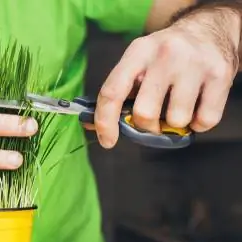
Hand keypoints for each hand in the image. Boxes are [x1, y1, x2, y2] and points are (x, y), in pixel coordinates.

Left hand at [93, 9, 240, 147]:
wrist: (208, 30)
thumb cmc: (165, 55)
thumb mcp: (137, 62)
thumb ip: (116, 93)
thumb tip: (92, 126)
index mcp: (138, 52)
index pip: (112, 92)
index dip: (105, 122)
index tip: (108, 140)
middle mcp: (165, 55)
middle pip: (145, 113)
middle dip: (146, 125)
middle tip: (152, 120)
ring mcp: (194, 64)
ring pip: (176, 120)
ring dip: (174, 124)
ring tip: (176, 108)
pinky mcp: (220, 75)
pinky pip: (204, 120)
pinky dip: (198, 124)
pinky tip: (195, 108)